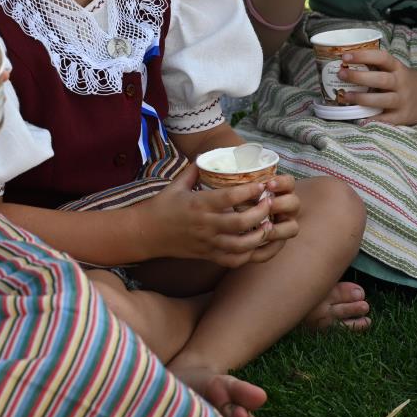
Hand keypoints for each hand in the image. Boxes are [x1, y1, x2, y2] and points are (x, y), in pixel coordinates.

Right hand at [139, 164, 294, 265]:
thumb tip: (207, 156)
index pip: (229, 197)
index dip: (248, 191)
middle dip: (260, 213)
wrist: (146, 233)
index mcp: (199, 204)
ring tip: (269, 226)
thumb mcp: (176, 185)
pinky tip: (255, 244)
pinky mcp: (208, 255)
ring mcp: (208, 243)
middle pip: (240, 222)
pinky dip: (247, 255)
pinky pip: (232, 260)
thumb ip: (194, 170)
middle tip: (270, 203)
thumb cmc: (162, 207)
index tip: (261, 185)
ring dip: (258, 236)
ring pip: (240, 245)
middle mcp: (205, 225)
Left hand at [335, 46, 416, 125]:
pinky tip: (359, 118)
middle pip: (381, 79)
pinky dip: (372, 119)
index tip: (345, 56)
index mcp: (398, 68)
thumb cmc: (404, 82)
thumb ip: (376, 68)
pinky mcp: (403, 117)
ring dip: (362, 98)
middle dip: (359, 77)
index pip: (382, 58)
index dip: (363, 56)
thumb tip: (345, 65)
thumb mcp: (395, 70)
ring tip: (345, 96)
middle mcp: (401, 83)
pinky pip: (386, 119)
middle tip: (341, 74)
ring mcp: (403, 101)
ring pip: (382, 99)